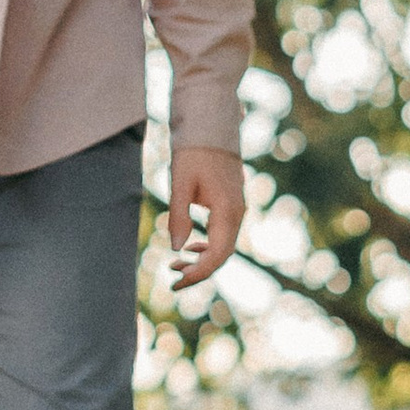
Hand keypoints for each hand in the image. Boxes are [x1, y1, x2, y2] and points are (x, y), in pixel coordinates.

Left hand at [164, 147, 245, 293]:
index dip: (197, 273)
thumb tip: (177, 250)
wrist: (211, 127)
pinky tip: (192, 247)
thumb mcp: (180, 184)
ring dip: (202, 259)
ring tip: (176, 266)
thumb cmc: (193, 152)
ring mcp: (237, 209)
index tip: (176, 282)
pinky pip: (223, 234)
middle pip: (222, 255)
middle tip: (172, 281)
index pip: (216, 255)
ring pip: (223, 246)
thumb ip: (179, 216)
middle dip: (199, 271)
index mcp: (227, 211)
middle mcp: (237, 213)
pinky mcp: (231, 205)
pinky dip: (208, 245)